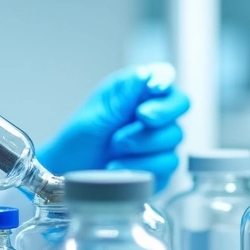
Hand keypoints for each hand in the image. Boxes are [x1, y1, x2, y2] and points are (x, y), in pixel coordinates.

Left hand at [38, 63, 189, 190]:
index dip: (164, 80)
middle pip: (181, 104)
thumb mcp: (95, 115)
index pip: (163, 77)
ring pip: (175, 136)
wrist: (68, 174)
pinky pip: (168, 165)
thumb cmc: (79, 139)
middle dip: (163, 111)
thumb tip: (145, 75)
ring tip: (115, 145)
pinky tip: (117, 166)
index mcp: (136, 92)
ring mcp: (159, 142)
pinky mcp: (161, 169)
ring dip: (145, 141)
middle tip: (142, 116)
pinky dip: (143, 165)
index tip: (153, 87)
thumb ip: (123, 97)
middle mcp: (154, 114)